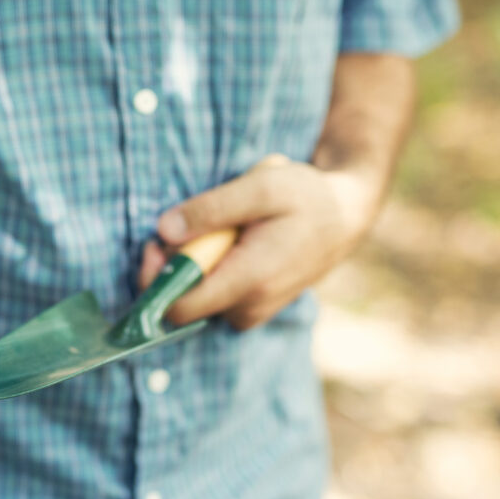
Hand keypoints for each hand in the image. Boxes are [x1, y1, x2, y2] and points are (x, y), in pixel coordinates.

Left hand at [139, 154, 379, 329]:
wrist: (344, 217)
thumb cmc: (305, 196)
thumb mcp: (261, 185)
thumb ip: (210, 209)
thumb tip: (164, 231)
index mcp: (250, 282)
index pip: (177, 308)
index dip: (154, 278)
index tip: (155, 243)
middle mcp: (249, 308)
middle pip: (180, 303)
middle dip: (173, 265)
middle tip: (190, 225)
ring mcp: (251, 313)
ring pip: (195, 299)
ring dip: (193, 264)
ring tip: (223, 231)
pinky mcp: (250, 310)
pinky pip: (212, 296)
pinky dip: (209, 270)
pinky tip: (230, 244)